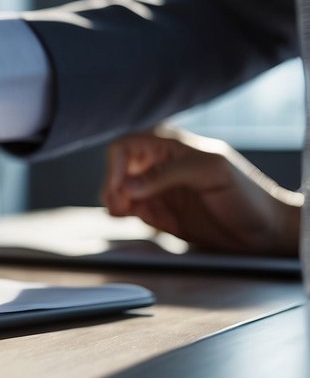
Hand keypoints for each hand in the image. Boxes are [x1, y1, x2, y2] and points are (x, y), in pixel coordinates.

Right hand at [101, 126, 301, 255]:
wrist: (265, 231)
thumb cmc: (247, 194)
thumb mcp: (210, 172)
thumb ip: (168, 174)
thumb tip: (128, 185)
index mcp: (169, 146)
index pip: (126, 147)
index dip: (117, 167)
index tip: (122, 189)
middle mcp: (158, 166)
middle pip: (116, 168)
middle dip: (111, 185)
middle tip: (120, 206)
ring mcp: (156, 190)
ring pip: (117, 189)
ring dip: (113, 200)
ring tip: (123, 213)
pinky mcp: (157, 213)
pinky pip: (127, 209)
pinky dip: (120, 213)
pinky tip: (129, 217)